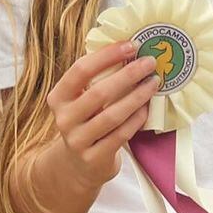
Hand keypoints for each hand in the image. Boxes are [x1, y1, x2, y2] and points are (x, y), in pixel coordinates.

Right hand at [46, 39, 160, 192]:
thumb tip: (129, 48)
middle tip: (149, 63)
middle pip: (99, 92)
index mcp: (59, 97)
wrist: (77, 166)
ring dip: (137, 97)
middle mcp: (64, 118)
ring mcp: (78, 140)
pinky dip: (136, 119)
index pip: (81, 70)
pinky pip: (121, 135)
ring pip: (112, 115)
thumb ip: (96, 79)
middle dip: (128, 75)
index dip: (107, 56)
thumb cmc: (86, 122)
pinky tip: (147, 108)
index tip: (131, 45)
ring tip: (153, 83)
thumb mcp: (80, 100)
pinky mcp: (94, 158)